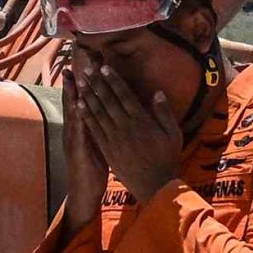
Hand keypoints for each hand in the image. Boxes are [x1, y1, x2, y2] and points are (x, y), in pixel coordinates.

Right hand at [59, 77, 112, 228]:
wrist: (85, 193)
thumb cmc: (93, 169)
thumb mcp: (95, 145)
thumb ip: (97, 127)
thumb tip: (104, 111)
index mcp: (80, 129)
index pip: (80, 102)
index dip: (80, 85)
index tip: (82, 66)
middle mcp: (74, 132)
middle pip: (73, 103)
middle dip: (72, 84)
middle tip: (72, 63)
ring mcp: (74, 141)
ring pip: (73, 114)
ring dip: (73, 96)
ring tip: (73, 78)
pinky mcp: (78, 151)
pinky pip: (79, 132)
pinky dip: (78, 118)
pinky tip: (79, 106)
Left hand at [74, 52, 190, 206]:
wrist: (155, 185)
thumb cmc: (167, 158)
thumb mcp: (173, 134)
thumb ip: (164, 113)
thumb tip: (157, 93)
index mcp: (142, 121)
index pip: (124, 95)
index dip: (113, 80)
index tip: (104, 67)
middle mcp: (125, 127)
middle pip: (108, 100)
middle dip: (96, 83)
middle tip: (86, 68)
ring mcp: (114, 138)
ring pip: (98, 112)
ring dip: (88, 96)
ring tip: (80, 83)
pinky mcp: (107, 149)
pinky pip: (94, 129)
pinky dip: (86, 116)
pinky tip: (78, 106)